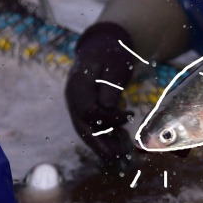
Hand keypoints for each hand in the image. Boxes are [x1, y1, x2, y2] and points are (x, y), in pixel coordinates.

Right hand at [65, 22, 139, 162]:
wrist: (100, 46)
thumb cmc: (110, 53)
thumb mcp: (114, 65)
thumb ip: (110, 85)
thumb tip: (107, 108)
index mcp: (77, 87)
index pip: (89, 111)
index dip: (109, 118)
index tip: (129, 115)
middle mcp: (73, 99)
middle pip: (82, 127)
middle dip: (98, 144)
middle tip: (115, 157)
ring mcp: (76, 105)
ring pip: (86, 130)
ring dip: (101, 143)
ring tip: (119, 155)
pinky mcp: (84, 109)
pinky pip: (91, 126)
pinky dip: (103, 135)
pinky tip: (119, 141)